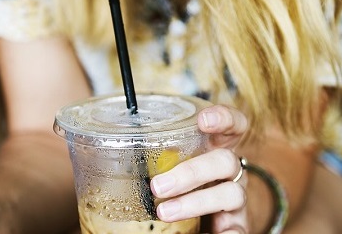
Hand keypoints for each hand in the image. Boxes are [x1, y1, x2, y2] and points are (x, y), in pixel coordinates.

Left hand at [151, 105, 249, 233]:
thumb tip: (103, 156)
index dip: (224, 119)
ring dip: (195, 203)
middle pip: (225, 161)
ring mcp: (236, 197)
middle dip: (191, 172)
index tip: (203, 121)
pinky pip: (238, 229)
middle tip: (158, 186)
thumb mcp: (172, 164)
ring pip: (230, 194)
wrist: (208, 219)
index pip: (233, 125)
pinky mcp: (237, 224)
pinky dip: (226, 233)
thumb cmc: (183, 183)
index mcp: (216, 148)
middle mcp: (230, 171)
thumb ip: (154, 159)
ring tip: (164, 212)